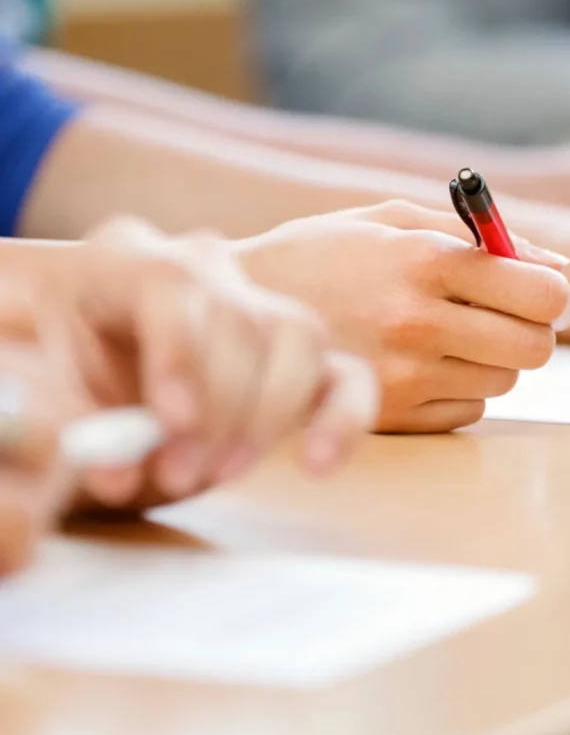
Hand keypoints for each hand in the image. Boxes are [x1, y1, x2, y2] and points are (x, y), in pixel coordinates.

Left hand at [0, 217, 376, 559]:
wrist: (101, 379)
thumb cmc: (74, 380)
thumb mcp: (57, 396)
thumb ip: (84, 433)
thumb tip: (119, 473)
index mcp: (125, 259)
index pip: (171, 283)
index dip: (180, 351)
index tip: (174, 421)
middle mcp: (201, 265)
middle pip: (239, 318)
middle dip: (218, 408)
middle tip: (182, 475)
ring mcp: (259, 304)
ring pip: (298, 337)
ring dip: (268, 417)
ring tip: (224, 473)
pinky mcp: (302, 357)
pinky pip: (347, 376)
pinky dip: (341, 421)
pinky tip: (316, 464)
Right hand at [233, 201, 569, 431]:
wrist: (240, 310)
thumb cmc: (323, 252)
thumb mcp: (390, 218)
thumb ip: (476, 235)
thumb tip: (557, 266)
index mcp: (422, 261)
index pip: (538, 292)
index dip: (555, 295)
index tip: (547, 294)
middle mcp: (415, 322)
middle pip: (534, 347)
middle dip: (533, 331)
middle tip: (505, 317)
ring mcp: (401, 376)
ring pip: (503, 381)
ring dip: (491, 359)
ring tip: (446, 335)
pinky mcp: (388, 415)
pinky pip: (468, 411)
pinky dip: (458, 390)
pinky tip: (421, 365)